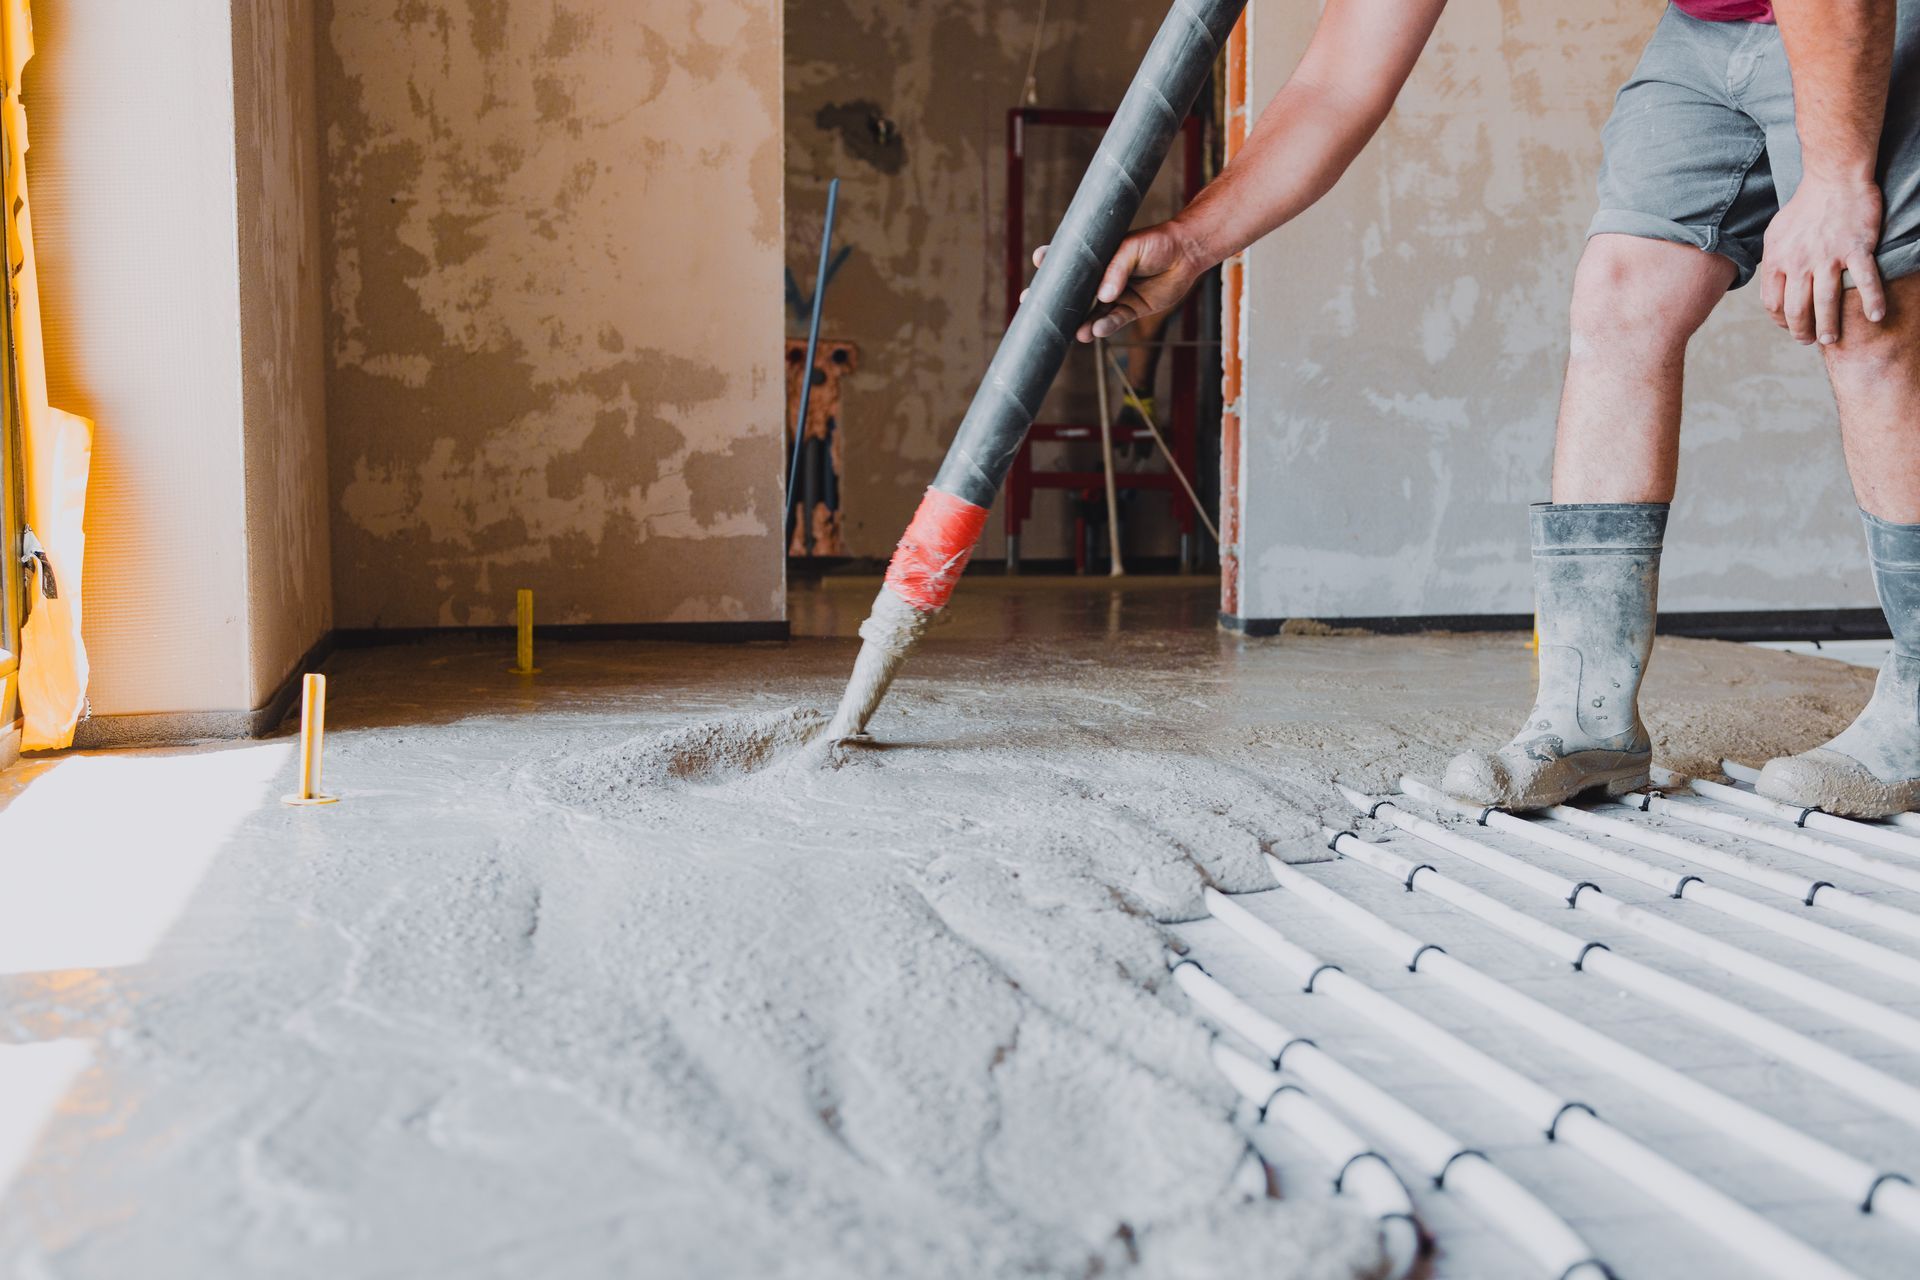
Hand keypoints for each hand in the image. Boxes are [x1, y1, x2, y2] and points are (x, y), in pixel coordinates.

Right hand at [1022, 221, 1207, 341]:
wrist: (1186, 254)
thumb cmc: (1157, 243)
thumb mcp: (1132, 248)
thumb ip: (1117, 270)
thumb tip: (1104, 297)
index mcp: (1098, 257)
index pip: (1070, 260)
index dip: (1052, 261)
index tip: (1039, 260)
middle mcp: (1102, 278)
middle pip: (1074, 293)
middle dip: (1056, 302)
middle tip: (1033, 307)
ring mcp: (1115, 295)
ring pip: (1092, 312)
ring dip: (1082, 323)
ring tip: (1075, 332)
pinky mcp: (1130, 309)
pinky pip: (1114, 320)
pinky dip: (1105, 326)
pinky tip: (1095, 331)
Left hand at [1759, 173, 1887, 344]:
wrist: (1833, 177)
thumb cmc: (1805, 207)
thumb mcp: (1776, 234)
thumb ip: (1773, 261)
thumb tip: (1769, 285)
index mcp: (1778, 259)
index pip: (1773, 303)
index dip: (1780, 321)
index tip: (1790, 328)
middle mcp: (1800, 261)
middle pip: (1797, 309)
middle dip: (1802, 331)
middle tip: (1812, 341)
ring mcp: (1828, 255)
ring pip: (1826, 301)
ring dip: (1829, 326)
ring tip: (1831, 339)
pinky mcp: (1857, 247)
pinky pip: (1865, 280)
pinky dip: (1871, 301)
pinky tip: (1875, 317)